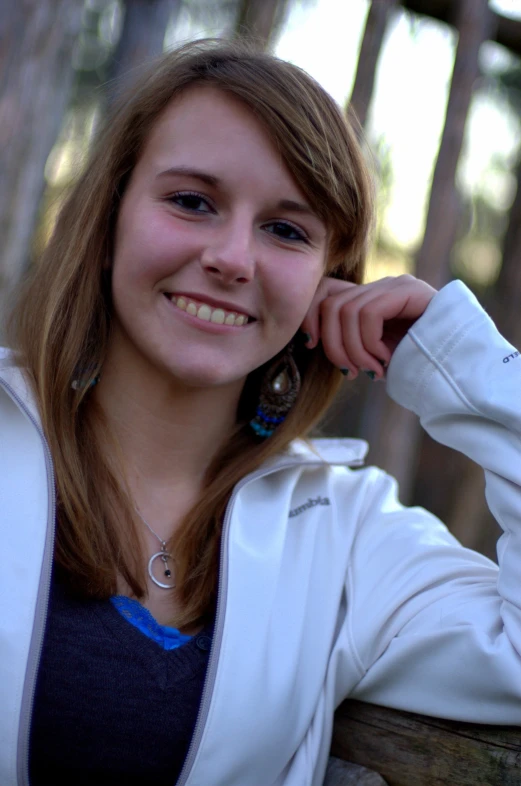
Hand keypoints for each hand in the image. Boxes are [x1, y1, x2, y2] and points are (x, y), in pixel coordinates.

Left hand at [301, 274, 436, 379]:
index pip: (325, 294)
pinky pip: (369, 314)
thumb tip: (312, 341)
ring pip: (347, 312)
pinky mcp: (408, 291)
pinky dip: (370, 343)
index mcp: (369, 298)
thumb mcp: (375, 354)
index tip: (311, 347)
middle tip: (351, 372)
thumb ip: (350, 342)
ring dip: (356, 350)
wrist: (459, 366)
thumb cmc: (415, 364)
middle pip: (332, 305)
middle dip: (335, 346)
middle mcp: (380, 287)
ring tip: (374, 370)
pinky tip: (385, 360)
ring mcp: (395, 285)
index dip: (310, 319)